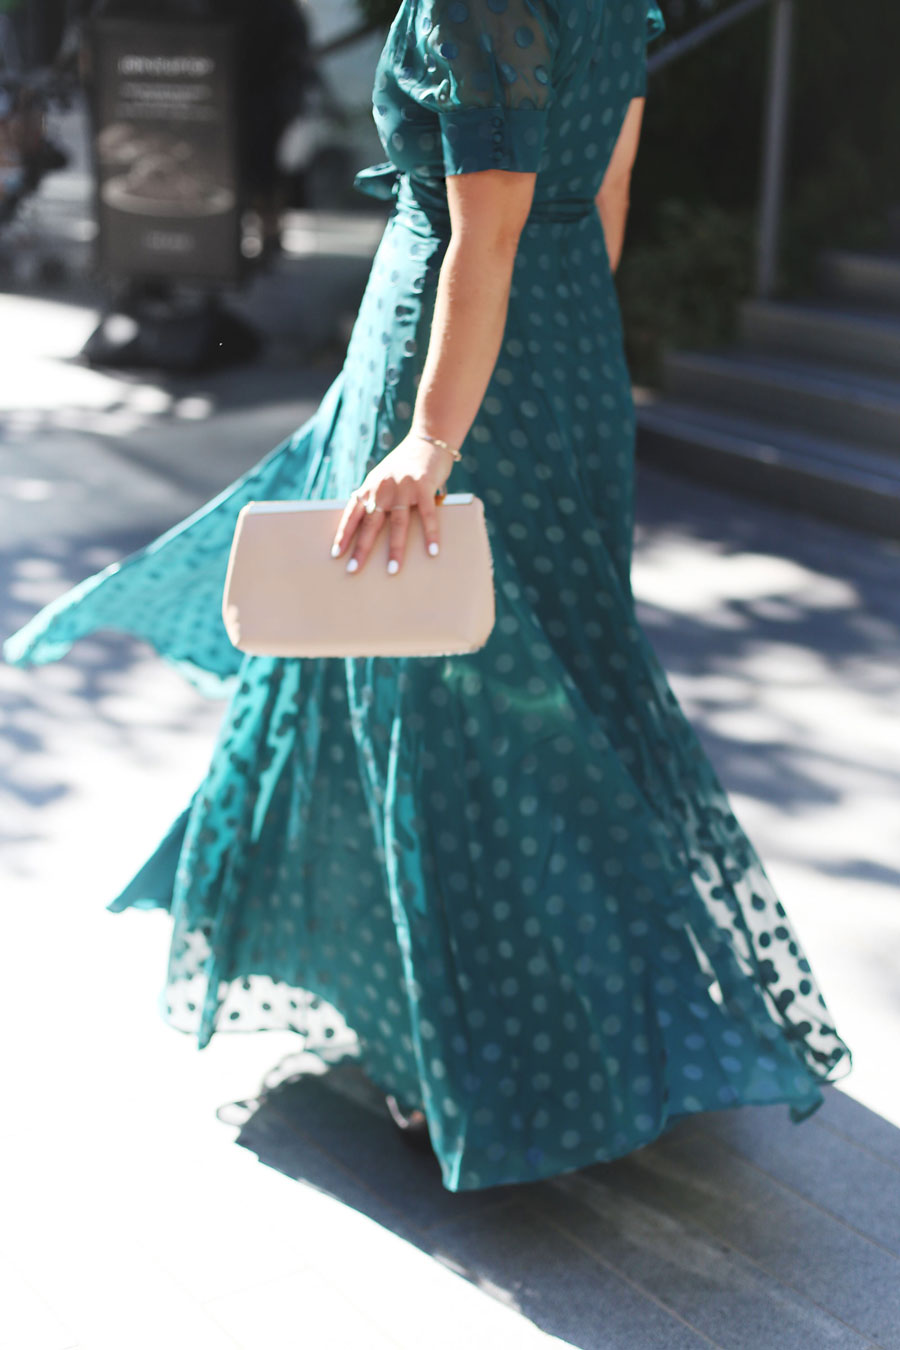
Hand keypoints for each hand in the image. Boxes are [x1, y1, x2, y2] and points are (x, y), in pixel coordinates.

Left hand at [330, 433, 450, 574]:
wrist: (427, 440)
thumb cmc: (404, 465)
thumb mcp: (382, 479)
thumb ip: (374, 497)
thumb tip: (365, 524)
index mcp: (369, 488)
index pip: (352, 515)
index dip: (343, 535)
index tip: (336, 555)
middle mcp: (382, 489)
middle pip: (370, 524)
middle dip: (361, 549)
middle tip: (354, 570)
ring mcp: (403, 488)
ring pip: (397, 524)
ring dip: (395, 549)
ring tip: (392, 570)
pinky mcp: (424, 487)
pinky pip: (427, 515)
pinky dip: (430, 534)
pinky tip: (432, 551)